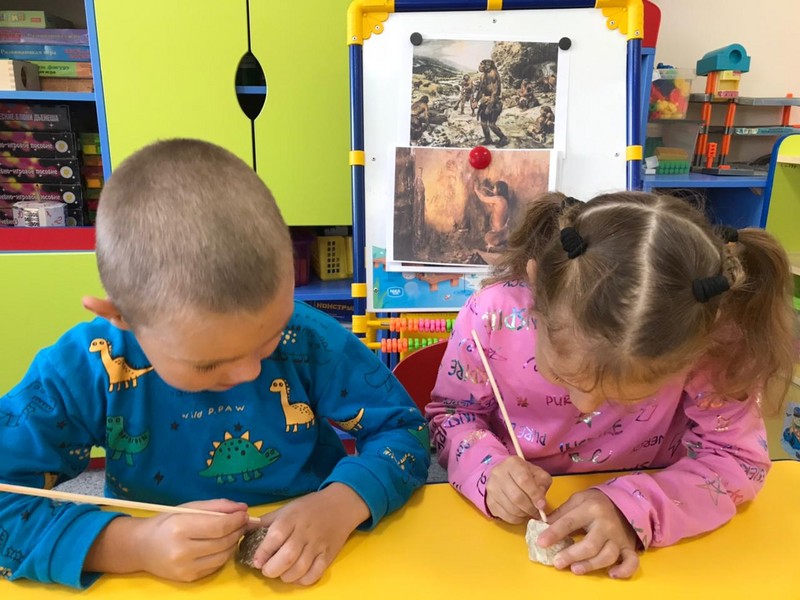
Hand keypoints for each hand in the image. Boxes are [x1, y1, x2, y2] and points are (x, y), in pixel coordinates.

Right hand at [85, 498, 249, 581]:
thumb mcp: (189, 507)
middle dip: (238, 530)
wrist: (142, 547)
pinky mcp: (188, 578)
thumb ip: (217, 506)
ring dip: (233, 542)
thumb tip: (243, 508)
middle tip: (243, 521)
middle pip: (224, 541)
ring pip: (223, 555)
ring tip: (233, 532)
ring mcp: (185, 568)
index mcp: (181, 528)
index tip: (244, 513)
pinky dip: (224, 554)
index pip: (219, 526)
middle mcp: (182, 551)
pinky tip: (222, 545)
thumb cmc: (166, 522)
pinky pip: (216, 566)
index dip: (237, 520)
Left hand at [249, 483, 369, 584]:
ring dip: (286, 576)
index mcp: (292, 518)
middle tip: (267, 569)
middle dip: (272, 569)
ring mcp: (318, 544)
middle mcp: (305, 531)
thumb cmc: (309, 507)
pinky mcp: (329, 555)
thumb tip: (244, 530)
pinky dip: (303, 580)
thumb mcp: (286, 508)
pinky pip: (315, 574)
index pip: (275, 536)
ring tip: (281, 573)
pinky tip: (297, 576)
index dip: (263, 552)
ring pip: (300, 568)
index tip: (256, 561)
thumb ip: (266, 521)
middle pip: (287, 556)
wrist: (340, 505)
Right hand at [485, 456, 551, 523]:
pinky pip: (505, 515)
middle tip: (538, 512)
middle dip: (530, 508)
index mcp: (512, 463)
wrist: (503, 475)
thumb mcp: (537, 473)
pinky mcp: (489, 501)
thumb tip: (541, 502)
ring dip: (524, 514)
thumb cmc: (524, 474)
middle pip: (516, 497)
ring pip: (511, 508)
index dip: (534, 494)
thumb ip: (542, 484)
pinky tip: (521, 514)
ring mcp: (492, 487)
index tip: (542, 505)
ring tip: (530, 512)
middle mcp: (499, 473)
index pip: (523, 480)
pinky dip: (516, 518)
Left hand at [536, 489, 638, 577]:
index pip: (569, 522)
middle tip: (557, 562)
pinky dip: (624, 570)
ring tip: (575, 569)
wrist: (621, 502)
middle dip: (572, 555)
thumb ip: (560, 514)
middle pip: (590, 544)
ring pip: (607, 555)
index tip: (541, 542)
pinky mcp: (628, 547)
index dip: (554, 533)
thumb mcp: (576, 501)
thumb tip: (541, 527)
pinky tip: (612, 574)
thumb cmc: (593, 503)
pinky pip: (631, 561)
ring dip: (591, 565)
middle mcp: (605, 524)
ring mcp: (618, 537)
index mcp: (590, 509)